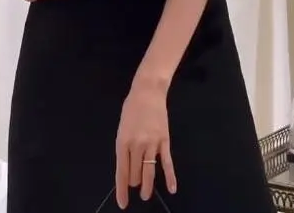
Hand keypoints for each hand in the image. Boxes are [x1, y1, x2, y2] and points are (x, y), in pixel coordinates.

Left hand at [115, 82, 175, 209]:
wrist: (148, 91)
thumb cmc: (132, 107)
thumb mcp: (122, 127)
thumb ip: (124, 146)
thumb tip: (127, 166)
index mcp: (122, 141)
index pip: (121, 172)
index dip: (122, 190)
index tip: (123, 204)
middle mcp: (137, 145)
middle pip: (135, 173)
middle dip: (134, 182)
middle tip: (135, 184)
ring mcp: (152, 143)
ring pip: (149, 171)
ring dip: (147, 186)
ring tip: (145, 195)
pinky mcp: (164, 140)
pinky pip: (167, 162)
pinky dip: (170, 177)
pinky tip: (172, 188)